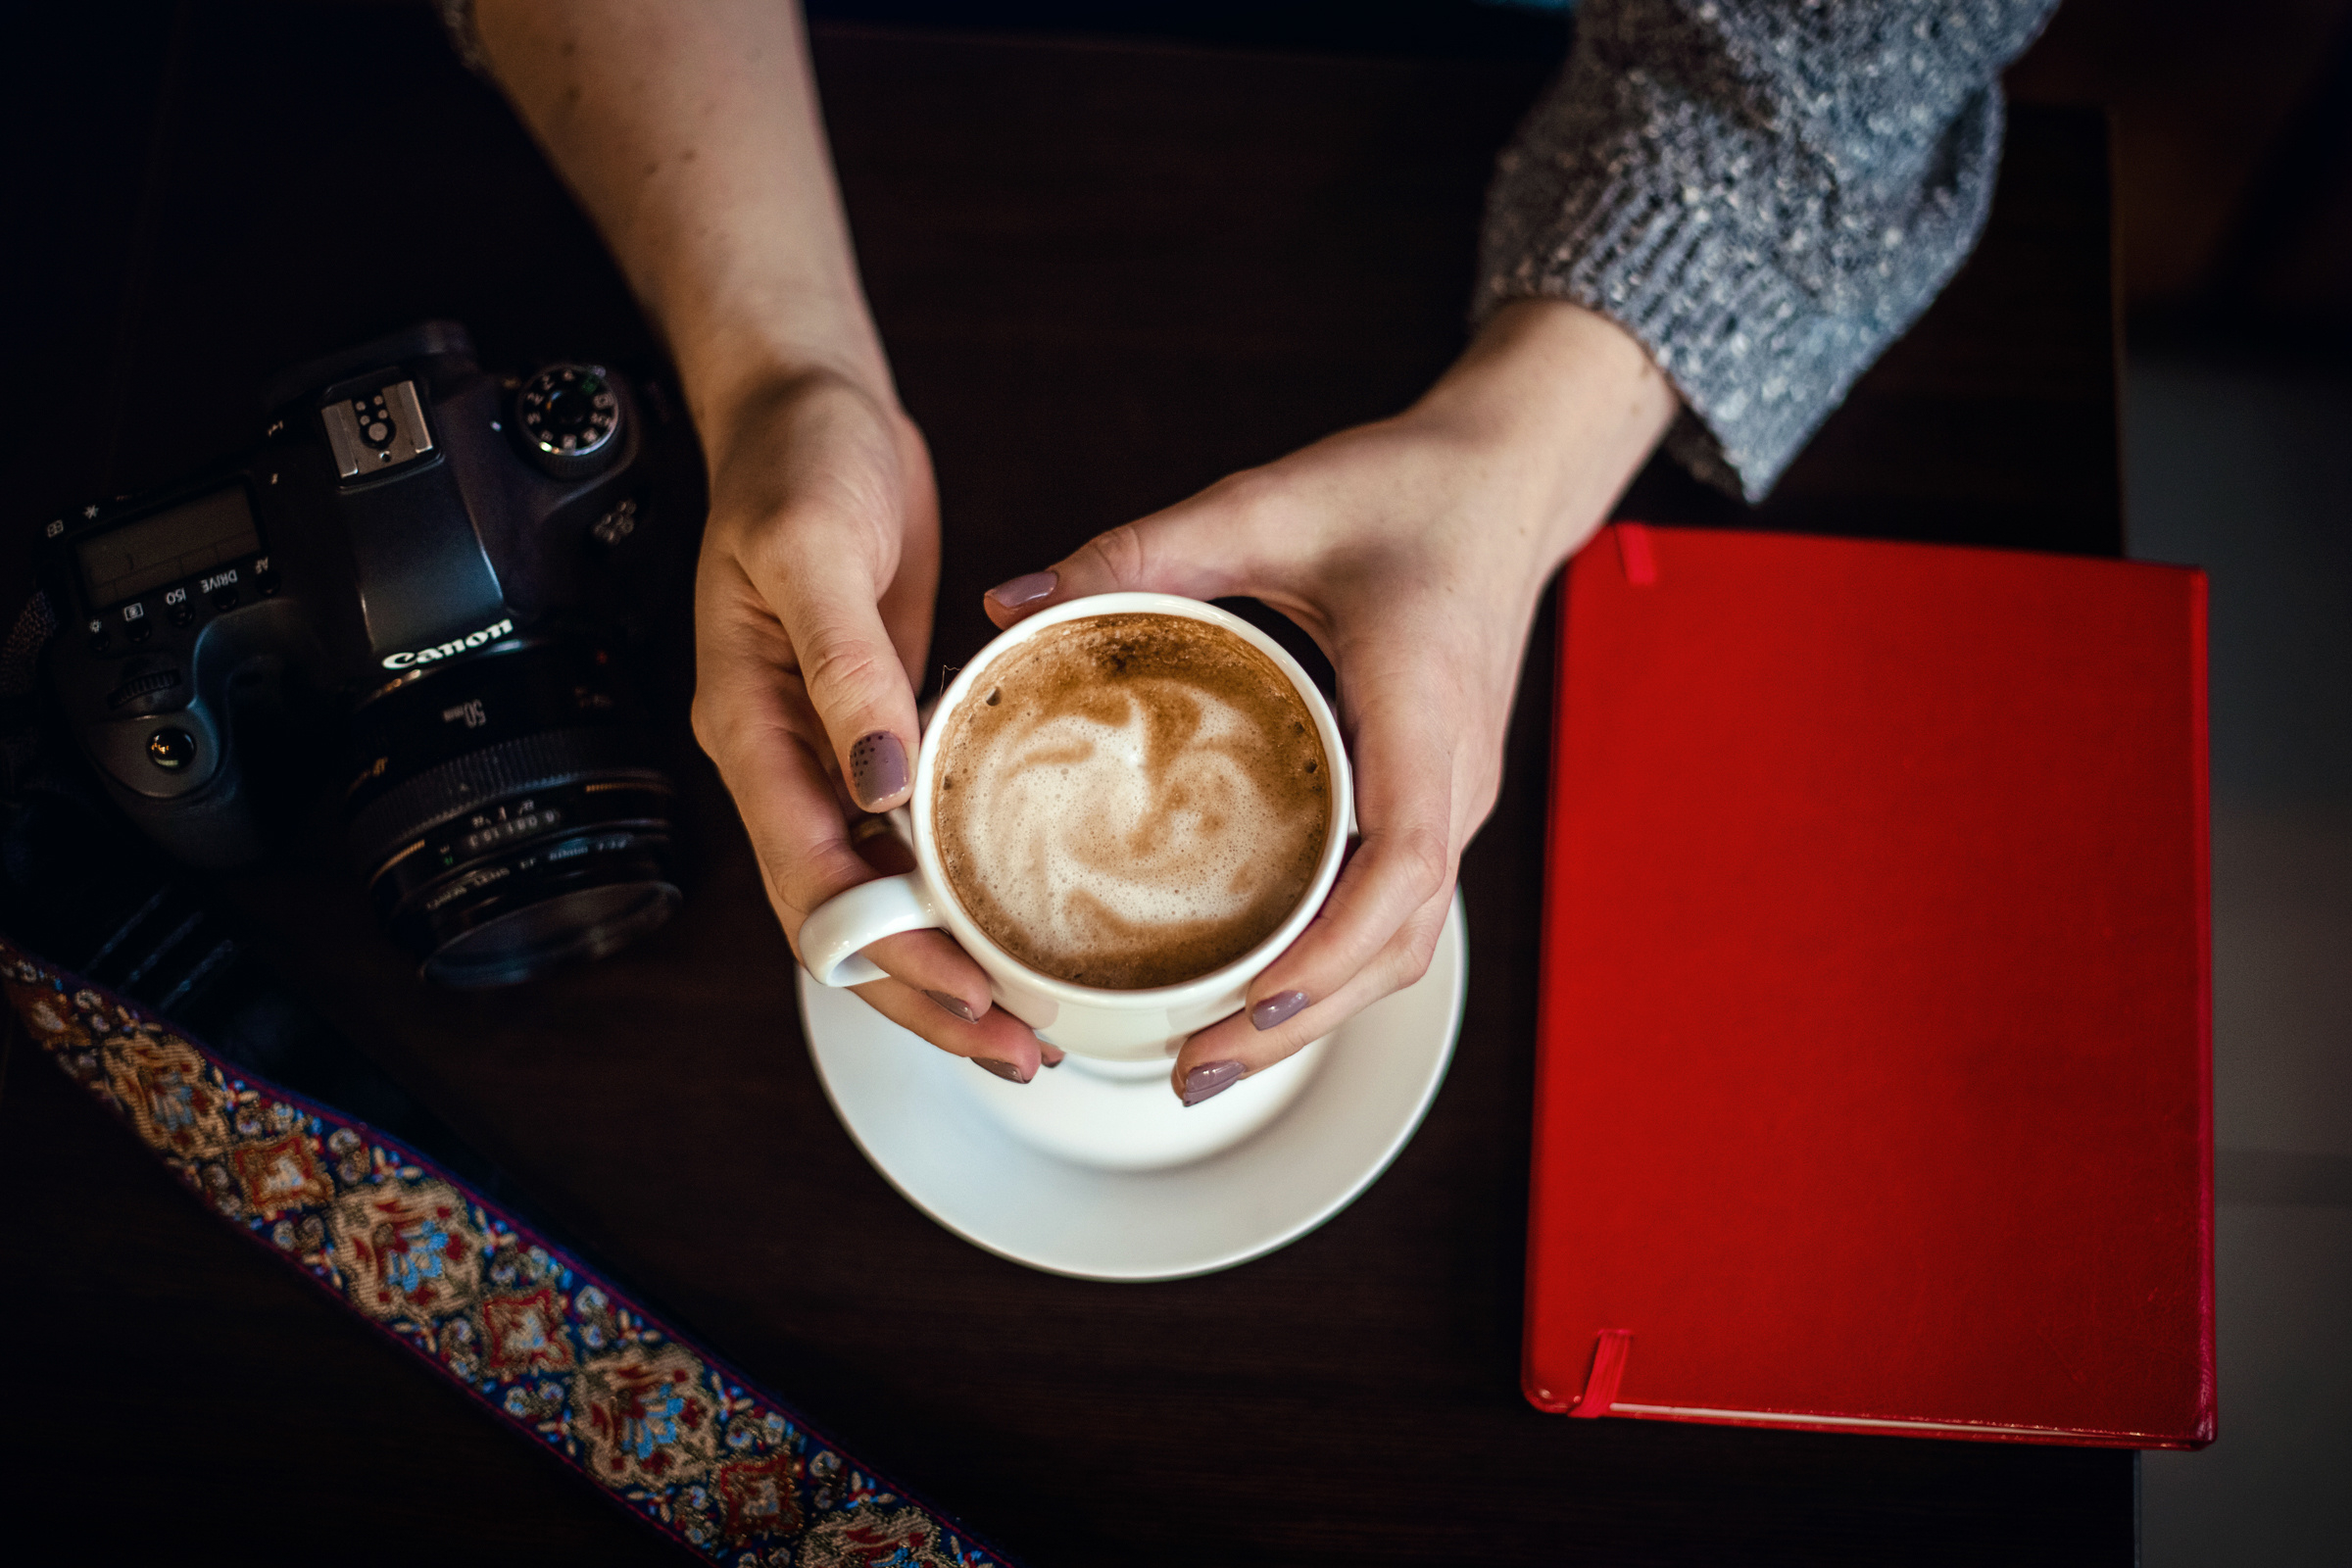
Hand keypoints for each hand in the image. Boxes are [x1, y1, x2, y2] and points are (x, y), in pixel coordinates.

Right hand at [692, 368, 1055, 1079]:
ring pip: (878, 893)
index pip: (812, 885)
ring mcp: (830, 749)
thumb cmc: (796, 460)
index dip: (892, 956)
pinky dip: (957, 885)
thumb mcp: (814, 550)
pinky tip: (1017, 910)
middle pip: (843, 921)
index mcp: (747, 728)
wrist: (806, 403)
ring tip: (1029, 1011)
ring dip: (945, 957)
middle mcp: (784, 758)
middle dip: (925, 994)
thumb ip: (845, 670)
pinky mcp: (879, 726)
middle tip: (1020, 1046)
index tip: (974, 1000)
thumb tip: (884, 786)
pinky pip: (910, 836)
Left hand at [981, 301, 1675, 1101]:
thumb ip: (1141, 553)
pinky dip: (1334, 962)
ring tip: (1211, 1052)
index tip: (1250, 998)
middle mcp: (1453, 775)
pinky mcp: (1438, 795)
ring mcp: (1454, 794)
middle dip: (1300, 1020)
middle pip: (1400, 941)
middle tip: (1188, 1070)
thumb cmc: (1408, 486)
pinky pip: (1398, 905)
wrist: (1508, 474)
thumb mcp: (1267, 503)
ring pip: (1406, 940)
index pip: (1399, 867)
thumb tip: (1006, 603)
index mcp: (1422, 710)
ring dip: (1319, 1008)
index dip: (1330, 951)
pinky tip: (1259, 982)